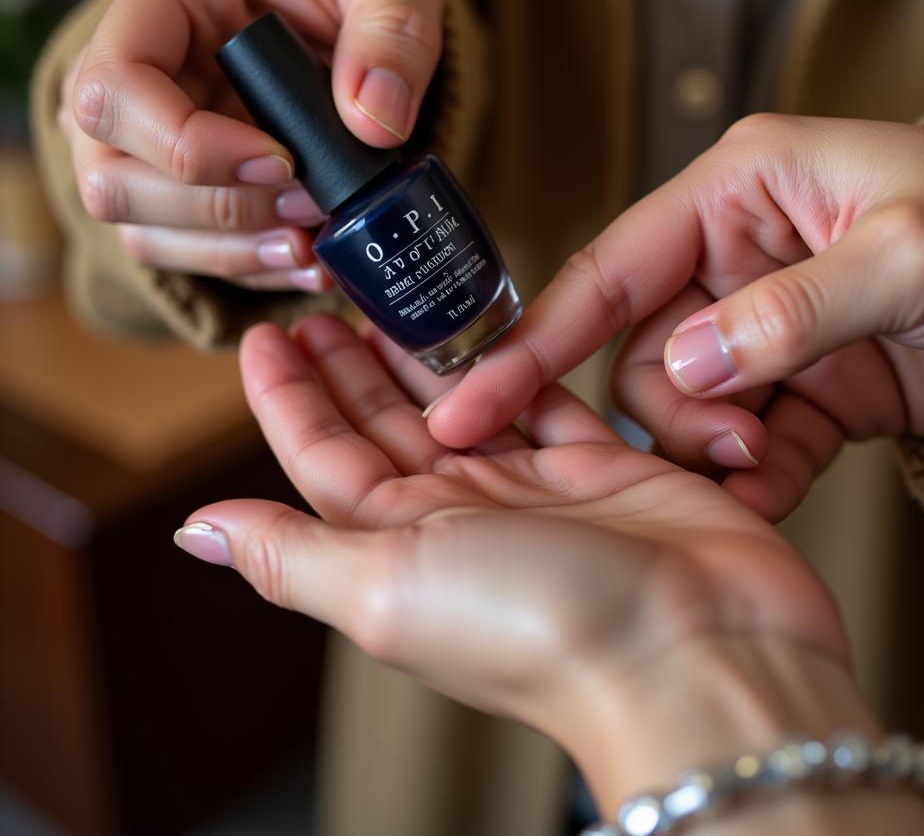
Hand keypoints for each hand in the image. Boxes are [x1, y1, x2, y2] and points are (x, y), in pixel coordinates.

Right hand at [58, 0, 443, 290]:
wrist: (356, 29)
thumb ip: (395, 36)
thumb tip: (375, 125)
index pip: (116, 84)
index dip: (189, 144)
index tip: (284, 161)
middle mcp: (128, 65)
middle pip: (111, 173)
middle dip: (221, 209)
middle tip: (311, 204)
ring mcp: (138, 133)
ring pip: (137, 225)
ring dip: (230, 250)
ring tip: (311, 244)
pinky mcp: (166, 184)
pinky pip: (176, 250)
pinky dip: (244, 266)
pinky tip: (306, 260)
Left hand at [173, 313, 851, 811]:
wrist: (697, 654)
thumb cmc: (543, 632)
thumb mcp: (388, 588)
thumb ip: (294, 554)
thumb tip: (197, 534)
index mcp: (400, 547)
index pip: (323, 458)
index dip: (289, 397)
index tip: (267, 335)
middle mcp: (461, 519)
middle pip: (387, 425)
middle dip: (350, 365)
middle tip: (327, 302)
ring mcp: (532, 491)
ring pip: (463, 403)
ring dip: (425, 353)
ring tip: (396, 298)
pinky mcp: (600, 466)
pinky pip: (544, 398)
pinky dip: (516, 362)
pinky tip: (491, 325)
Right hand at [426, 114, 923, 519]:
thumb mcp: (906, 255)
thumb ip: (785, 312)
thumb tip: (685, 369)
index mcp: (738, 194)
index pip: (610, 269)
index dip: (535, 337)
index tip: (470, 401)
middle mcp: (735, 259)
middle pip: (638, 354)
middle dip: (670, 411)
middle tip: (733, 443)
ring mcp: (766, 329)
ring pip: (682, 408)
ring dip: (712, 448)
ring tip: (767, 459)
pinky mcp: (804, 387)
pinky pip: (747, 441)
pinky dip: (756, 474)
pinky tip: (779, 485)